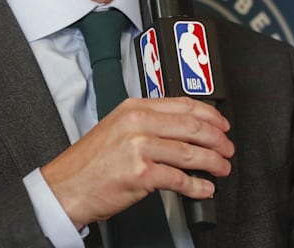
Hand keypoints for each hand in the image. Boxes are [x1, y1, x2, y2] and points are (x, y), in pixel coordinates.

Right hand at [40, 97, 233, 228]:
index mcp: (133, 108)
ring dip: (213, 162)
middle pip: (192, 126)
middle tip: (227, 149)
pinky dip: (198, 186)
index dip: (210, 115)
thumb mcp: (116, 129)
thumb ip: (147, 123)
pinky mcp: (141, 173)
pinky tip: (205, 189)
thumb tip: (182, 129)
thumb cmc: (89, 163)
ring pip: (190, 152)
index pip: (182, 104)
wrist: (66, 187)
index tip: (222, 125)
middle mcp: (137, 123)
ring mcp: (139, 147)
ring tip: (222, 168)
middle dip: (217, 139)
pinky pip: (180, 179)